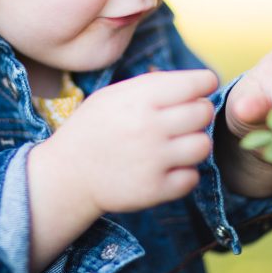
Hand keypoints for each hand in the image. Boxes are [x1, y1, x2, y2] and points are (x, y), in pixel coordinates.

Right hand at [33, 69, 218, 217]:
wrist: (67, 174)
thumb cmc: (93, 128)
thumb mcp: (113, 95)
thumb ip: (153, 85)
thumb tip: (196, 82)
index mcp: (140, 98)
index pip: (198, 83)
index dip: (204, 84)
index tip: (199, 91)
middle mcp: (150, 127)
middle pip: (204, 112)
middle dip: (198, 113)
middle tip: (183, 120)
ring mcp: (153, 160)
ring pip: (203, 145)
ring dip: (193, 144)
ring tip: (176, 145)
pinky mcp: (155, 189)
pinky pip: (192, 177)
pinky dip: (184, 173)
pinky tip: (167, 168)